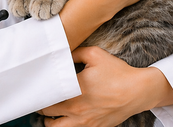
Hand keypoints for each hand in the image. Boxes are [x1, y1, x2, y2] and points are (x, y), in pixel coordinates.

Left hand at [39, 46, 172, 126]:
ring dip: (49, 121)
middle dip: (40, 106)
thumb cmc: (117, 72)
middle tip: (39, 97)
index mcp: (75, 90)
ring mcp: (84, 122)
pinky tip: (64, 118)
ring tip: (49, 112)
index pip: (46, 95)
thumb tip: (60, 53)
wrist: (138, 91)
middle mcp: (76, 109)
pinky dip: (64, 126)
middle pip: (46, 113)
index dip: (38, 92)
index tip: (35, 86)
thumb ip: (74, 52)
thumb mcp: (94, 54)